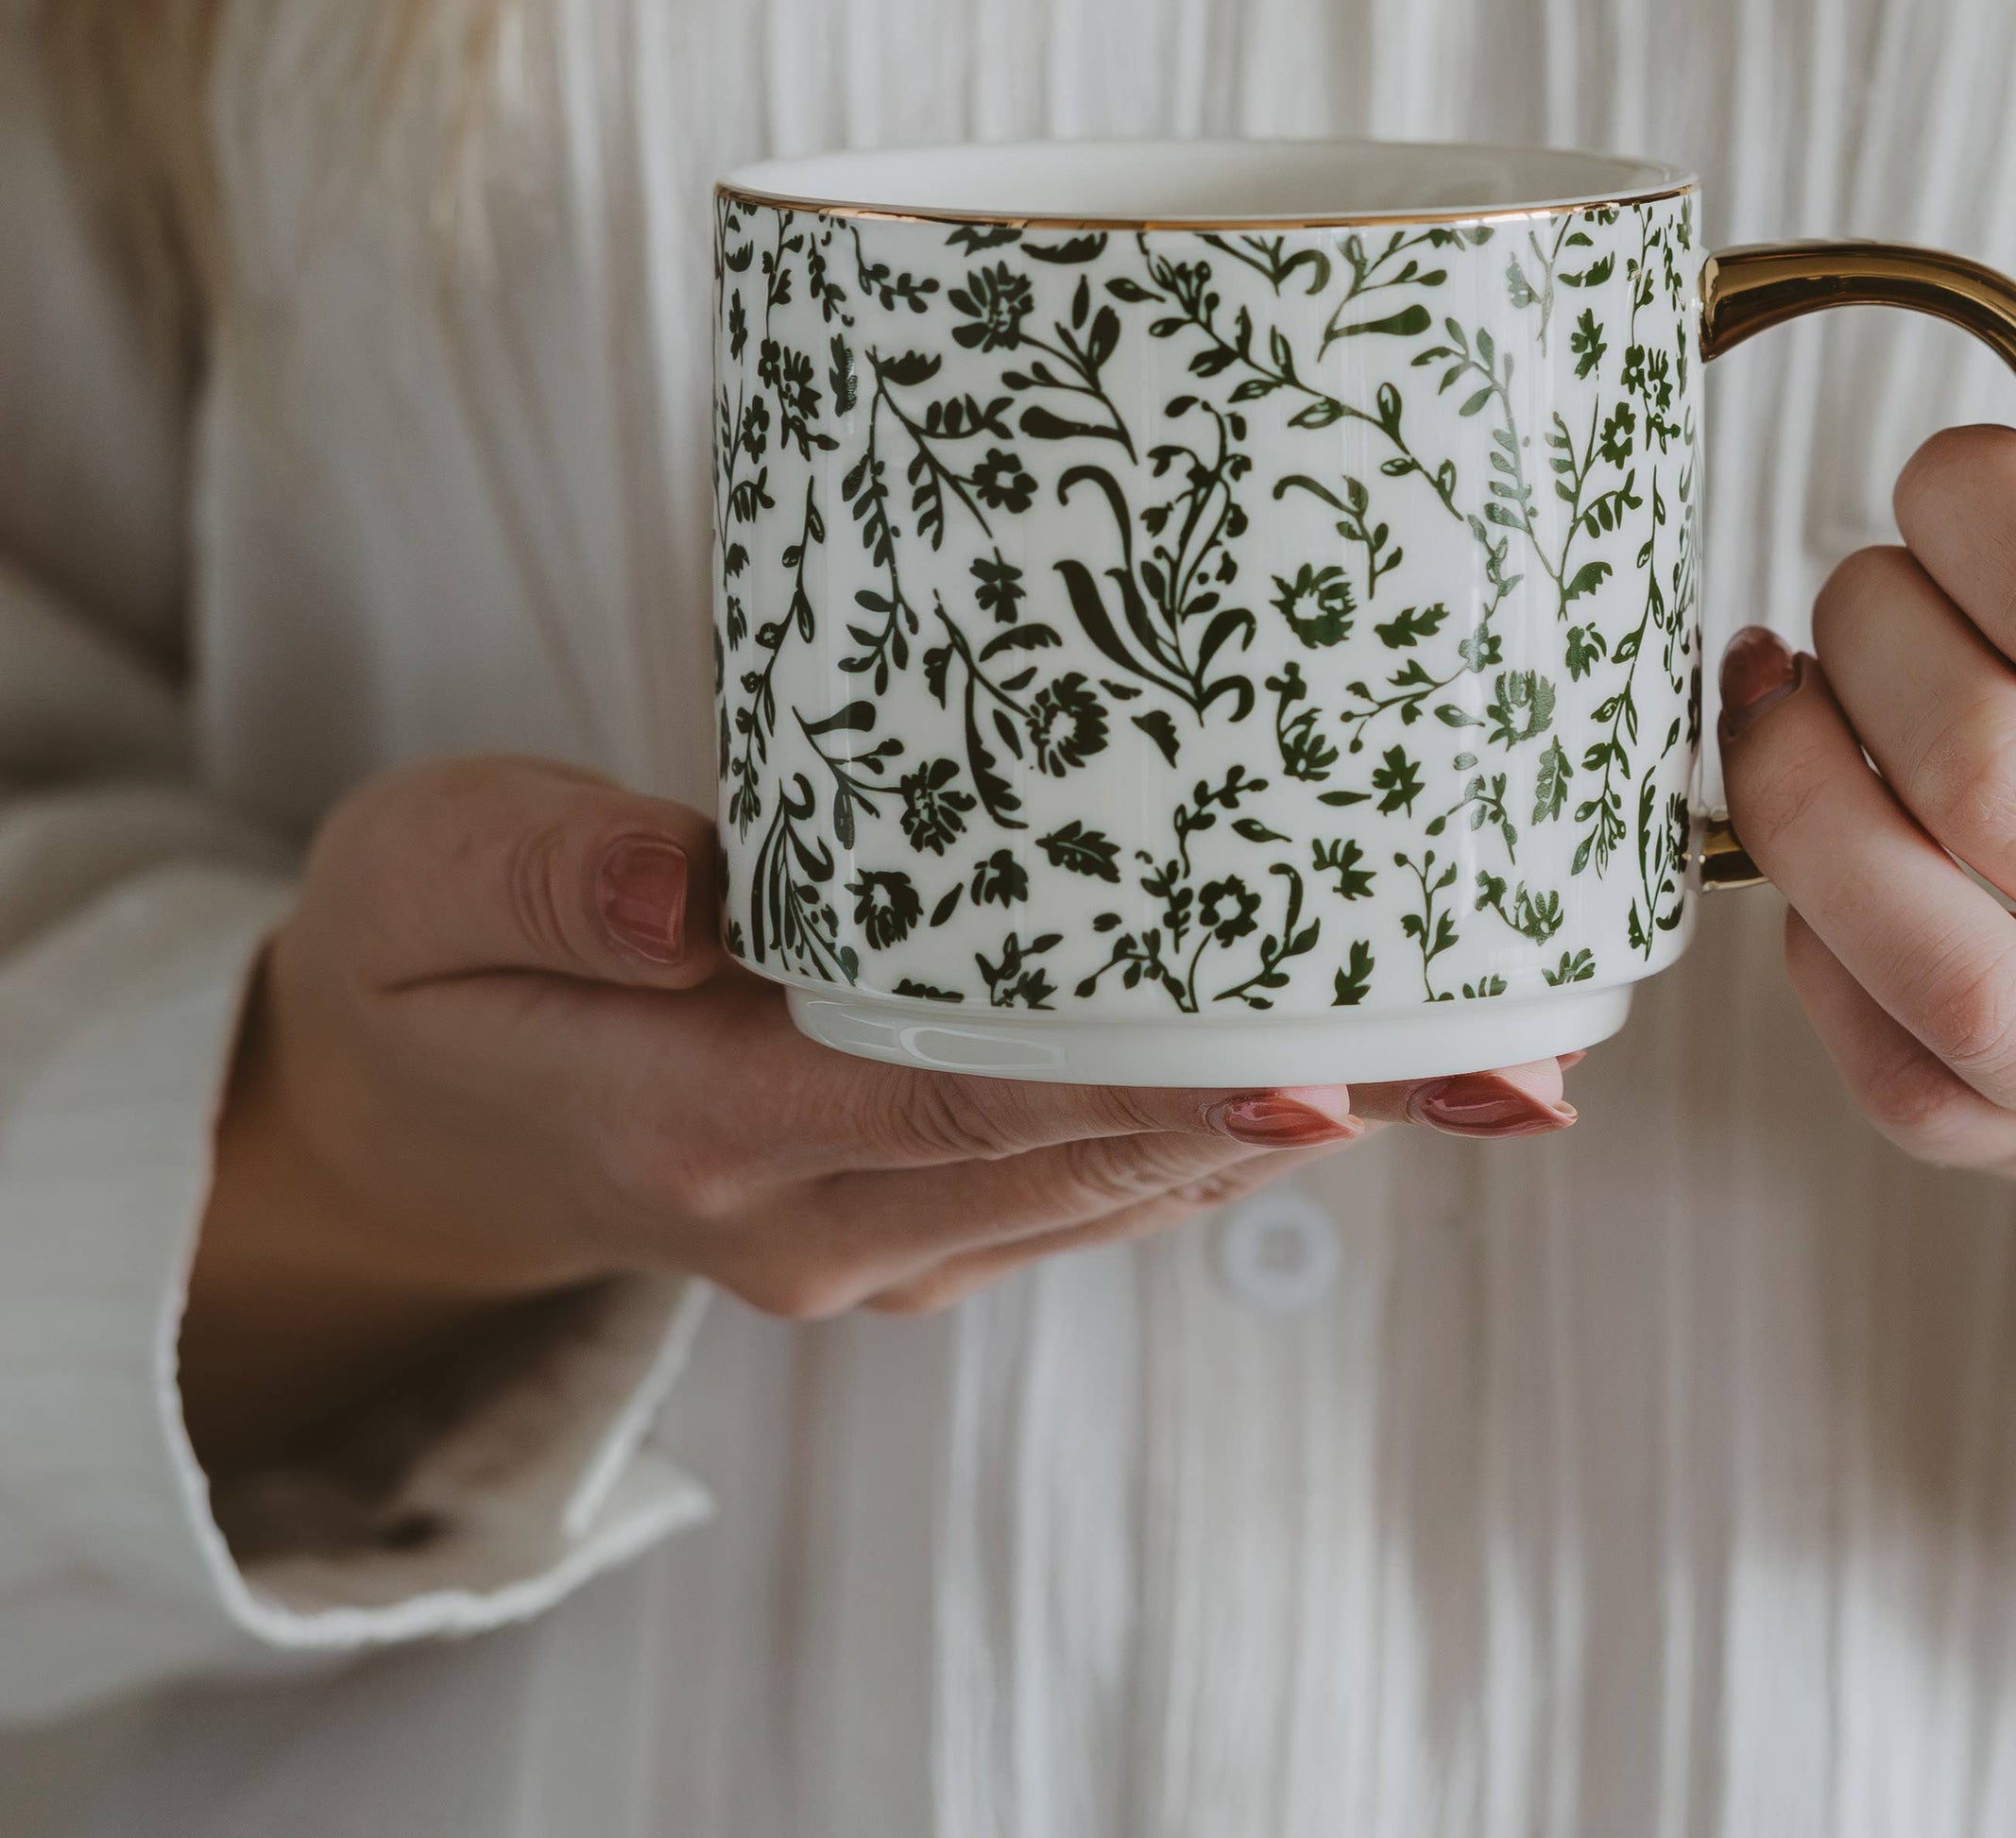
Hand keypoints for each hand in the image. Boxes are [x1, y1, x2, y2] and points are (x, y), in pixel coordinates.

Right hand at [183, 757, 1574, 1473]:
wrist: (412, 1110)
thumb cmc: (426, 959)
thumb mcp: (427, 875)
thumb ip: (557, 878)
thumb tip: (695, 888)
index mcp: (702, 1125)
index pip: (962, 1103)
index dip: (1150, 1087)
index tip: (1326, 1065)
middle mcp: (816, 1215)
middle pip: (1093, 1158)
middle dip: (1308, 1108)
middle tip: (1504, 1056)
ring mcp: (874, 1237)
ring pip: (1117, 1183)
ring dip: (1302, 1123)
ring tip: (1487, 1062)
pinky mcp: (907, 1213)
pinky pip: (1085, 1176)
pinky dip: (1216, 1121)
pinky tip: (1341, 1064)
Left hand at [1718, 408, 2015, 1500]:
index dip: (1975, 506)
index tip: (1951, 484)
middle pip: (1981, 766)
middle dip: (1867, 627)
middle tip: (1869, 585)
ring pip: (1916, 946)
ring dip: (1792, 785)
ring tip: (1790, 699)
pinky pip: (1885, 1073)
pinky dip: (1811, 945)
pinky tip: (1827, 851)